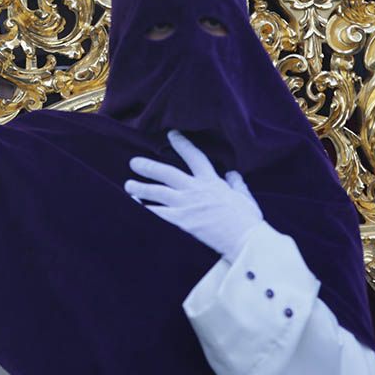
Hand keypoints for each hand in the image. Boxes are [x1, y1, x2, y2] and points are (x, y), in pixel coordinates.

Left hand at [126, 130, 263, 261]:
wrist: (244, 240)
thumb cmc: (247, 221)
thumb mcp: (245, 198)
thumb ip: (236, 184)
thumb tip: (232, 174)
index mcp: (211, 182)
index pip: (194, 157)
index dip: (182, 144)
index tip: (171, 134)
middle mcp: (195, 190)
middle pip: (166, 173)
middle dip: (148, 167)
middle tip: (134, 163)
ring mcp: (185, 205)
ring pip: (157, 192)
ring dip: (140, 188)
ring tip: (128, 185)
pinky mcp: (180, 222)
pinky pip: (156, 214)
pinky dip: (143, 210)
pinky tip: (132, 207)